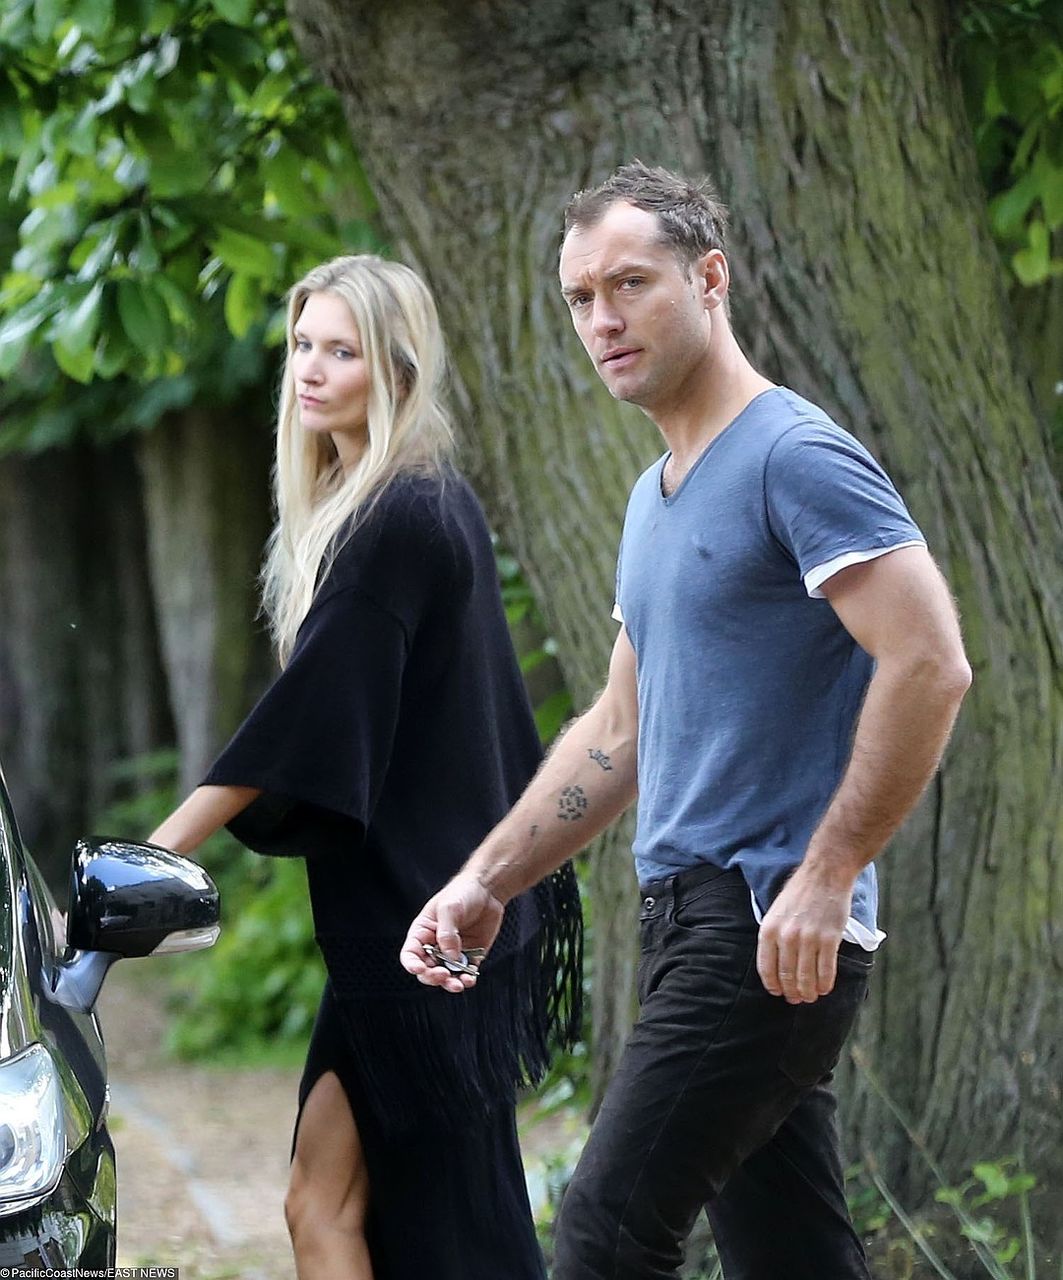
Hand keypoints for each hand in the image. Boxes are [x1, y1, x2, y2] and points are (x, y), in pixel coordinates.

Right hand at [399, 872, 504, 994]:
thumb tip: (450, 958)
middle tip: (443, 974)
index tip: (419, 968)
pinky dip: (467, 979)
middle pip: (427, 970)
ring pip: (446, 976)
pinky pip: (466, 973)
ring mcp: (453, 953)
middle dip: (433, 977)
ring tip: (458, 985)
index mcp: (423, 933)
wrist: (488, 889)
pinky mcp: (471, 956)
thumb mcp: (449, 908)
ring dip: (450, 983)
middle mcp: (435, 946)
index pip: (410, 954)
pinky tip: (470, 979)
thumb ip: (447, 933)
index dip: (412, 964)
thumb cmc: (462, 893)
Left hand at [756, 864, 852, 1003]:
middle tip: (797, 999)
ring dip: (809, 992)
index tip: (778, 993)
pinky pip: (826, 970)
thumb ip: (773, 937)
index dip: (773, 985)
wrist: (824, 874)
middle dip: (792, 992)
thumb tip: (775, 966)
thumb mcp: (775, 912)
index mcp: (769, 929)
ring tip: (811, 996)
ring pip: (807, 978)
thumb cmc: (800, 893)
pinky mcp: (829, 939)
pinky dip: (825, 983)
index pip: (767, 968)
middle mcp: (786, 936)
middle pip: (787, 976)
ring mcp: (808, 938)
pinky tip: (825, 988)